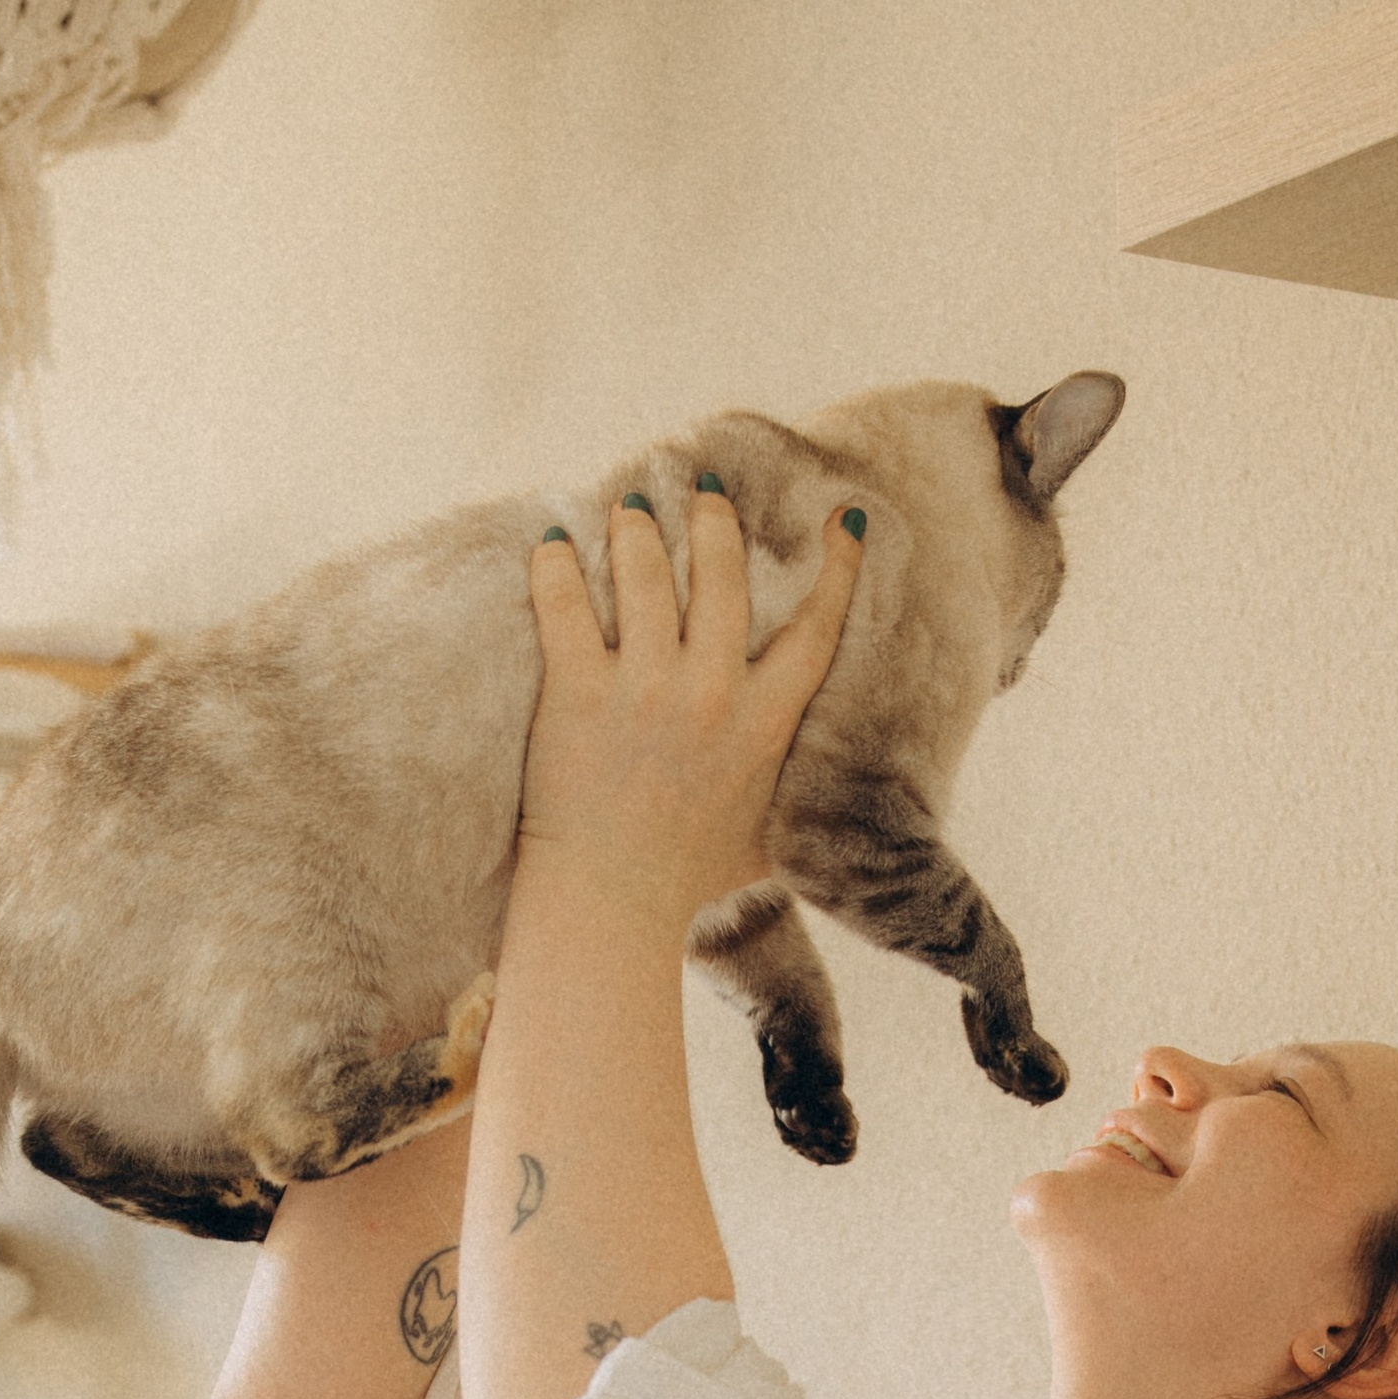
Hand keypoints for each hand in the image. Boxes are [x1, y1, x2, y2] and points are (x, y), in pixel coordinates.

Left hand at [515, 487, 864, 933]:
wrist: (611, 908)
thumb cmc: (686, 885)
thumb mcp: (767, 845)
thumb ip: (797, 810)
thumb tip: (839, 815)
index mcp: (764, 725)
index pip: (814, 629)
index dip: (836, 569)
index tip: (846, 519)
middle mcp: (711, 694)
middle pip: (723, 578)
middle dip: (714, 523)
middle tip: (703, 490)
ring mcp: (644, 689)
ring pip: (645, 575)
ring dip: (638, 529)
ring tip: (629, 506)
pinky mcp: (578, 694)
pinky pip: (566, 606)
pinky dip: (556, 567)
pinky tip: (551, 541)